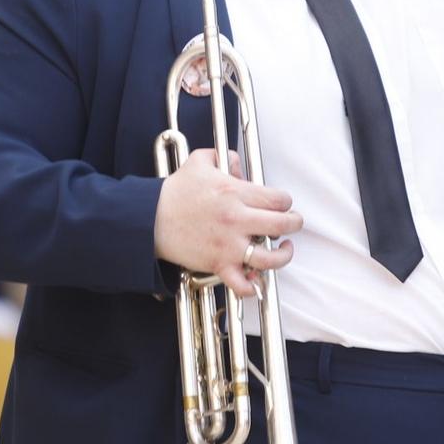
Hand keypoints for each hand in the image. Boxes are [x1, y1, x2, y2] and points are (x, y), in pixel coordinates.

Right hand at [154, 148, 302, 297]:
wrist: (149, 218)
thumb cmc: (175, 192)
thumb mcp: (200, 161)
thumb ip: (224, 157)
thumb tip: (240, 166)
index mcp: (235, 193)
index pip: (279, 199)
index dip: (285, 201)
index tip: (282, 204)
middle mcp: (236, 220)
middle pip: (283, 224)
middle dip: (294, 223)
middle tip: (292, 223)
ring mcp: (229, 245)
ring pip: (270, 258)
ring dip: (284, 255)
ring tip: (283, 250)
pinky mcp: (218, 264)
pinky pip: (242, 284)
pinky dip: (253, 286)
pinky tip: (257, 278)